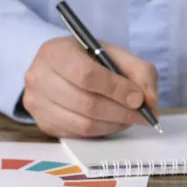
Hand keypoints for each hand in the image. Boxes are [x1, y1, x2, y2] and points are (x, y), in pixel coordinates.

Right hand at [23, 36, 158, 137]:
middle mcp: (39, 76)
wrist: (64, 67)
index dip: (116, 89)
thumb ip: (140, 72)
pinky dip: (102, 131)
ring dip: (114, 124)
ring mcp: (36, 102)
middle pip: (85, 102)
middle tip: (142, 114)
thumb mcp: (118, 55)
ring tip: (132, 118)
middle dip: (120, 111)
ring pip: (82, 123)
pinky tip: (114, 121)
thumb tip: (150, 102)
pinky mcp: (43, 123)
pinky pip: (77, 134)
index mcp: (56, 52)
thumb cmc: (93, 59)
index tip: (138, 98)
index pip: (86, 75)